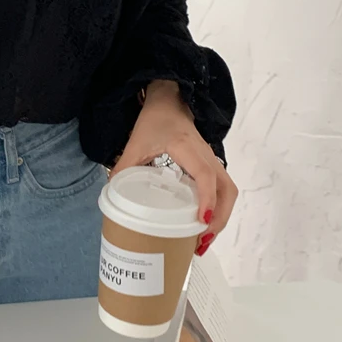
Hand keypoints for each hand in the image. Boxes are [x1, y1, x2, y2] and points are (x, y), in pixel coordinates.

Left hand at [110, 80, 237, 254]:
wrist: (169, 101)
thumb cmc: (155, 120)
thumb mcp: (135, 143)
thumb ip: (123, 168)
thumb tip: (113, 196)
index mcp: (187, 148)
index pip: (205, 175)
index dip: (206, 199)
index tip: (201, 220)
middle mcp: (205, 155)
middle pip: (226, 189)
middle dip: (219, 218)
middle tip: (202, 240)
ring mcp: (211, 160)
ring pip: (228, 191)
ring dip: (222, 216)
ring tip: (204, 238)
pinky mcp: (210, 165)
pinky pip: (222, 188)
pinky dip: (219, 208)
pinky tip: (203, 223)